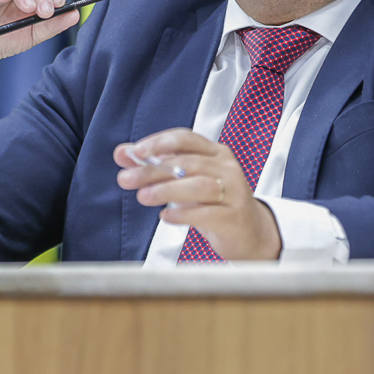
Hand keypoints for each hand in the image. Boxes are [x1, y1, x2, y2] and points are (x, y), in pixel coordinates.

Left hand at [114, 129, 281, 260]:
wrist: (250, 234)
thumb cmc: (214, 204)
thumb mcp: (186, 181)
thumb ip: (156, 166)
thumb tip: (122, 153)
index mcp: (216, 153)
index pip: (186, 139)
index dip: (160, 143)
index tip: (136, 152)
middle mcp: (227, 168)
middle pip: (187, 163)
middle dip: (153, 170)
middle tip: (126, 179)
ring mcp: (234, 192)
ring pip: (199, 185)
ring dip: (166, 190)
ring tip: (143, 197)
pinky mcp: (234, 217)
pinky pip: (207, 213)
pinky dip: (183, 213)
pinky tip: (165, 216)